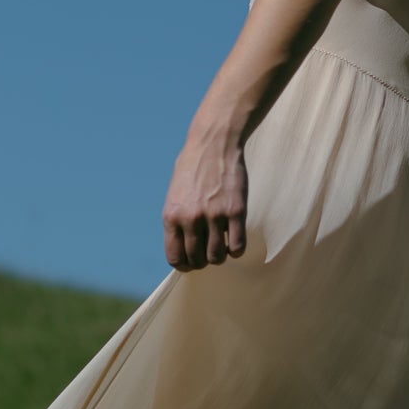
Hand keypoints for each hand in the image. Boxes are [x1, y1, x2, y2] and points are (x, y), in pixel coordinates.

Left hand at [162, 121, 248, 269]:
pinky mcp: (236, 211)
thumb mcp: (174, 195)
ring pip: (217, 256)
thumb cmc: (192, 167)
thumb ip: (177, 220)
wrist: (213, 143)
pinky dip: (236, 249)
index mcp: (171, 216)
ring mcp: (214, 216)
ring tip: (222, 245)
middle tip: (209, 252)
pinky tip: (235, 240)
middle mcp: (191, 219)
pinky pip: (237, 246)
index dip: (185, 265)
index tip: (192, 262)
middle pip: (197, 260)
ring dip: (220, 255)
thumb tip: (183, 247)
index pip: (175, 258)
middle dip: (203, 261)